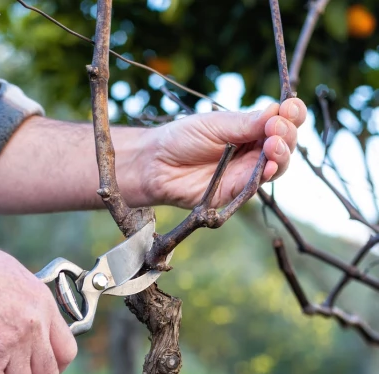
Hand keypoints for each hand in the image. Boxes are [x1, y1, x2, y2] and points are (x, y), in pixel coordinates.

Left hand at [137, 98, 306, 208]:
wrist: (154, 164)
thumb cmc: (181, 139)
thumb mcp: (214, 125)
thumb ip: (245, 123)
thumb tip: (277, 110)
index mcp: (250, 128)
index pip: (282, 120)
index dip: (292, 114)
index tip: (290, 108)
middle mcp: (253, 149)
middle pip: (286, 143)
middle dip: (287, 134)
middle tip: (277, 129)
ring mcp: (246, 171)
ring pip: (277, 165)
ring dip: (281, 154)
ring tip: (274, 145)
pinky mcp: (235, 191)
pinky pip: (256, 185)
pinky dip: (265, 175)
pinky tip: (267, 165)